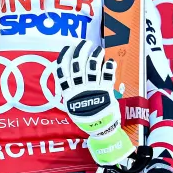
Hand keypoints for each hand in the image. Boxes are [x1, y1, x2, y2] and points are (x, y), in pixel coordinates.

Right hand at [55, 41, 133, 165]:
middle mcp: (79, 88)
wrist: (100, 129)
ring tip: (97, 50)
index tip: (68, 47)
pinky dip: (109, 67)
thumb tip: (70, 79)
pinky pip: (107, 75)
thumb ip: (72, 92)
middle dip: (80, 51)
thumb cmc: (87, 118)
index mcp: (69, 91)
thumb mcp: (73, 105)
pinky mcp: (106, 91)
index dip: (65, 57)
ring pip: (91, 67)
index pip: (63, 70)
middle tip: (84, 43)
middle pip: (77, 64)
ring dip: (95, 56)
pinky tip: (109, 62)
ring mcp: (93, 88)